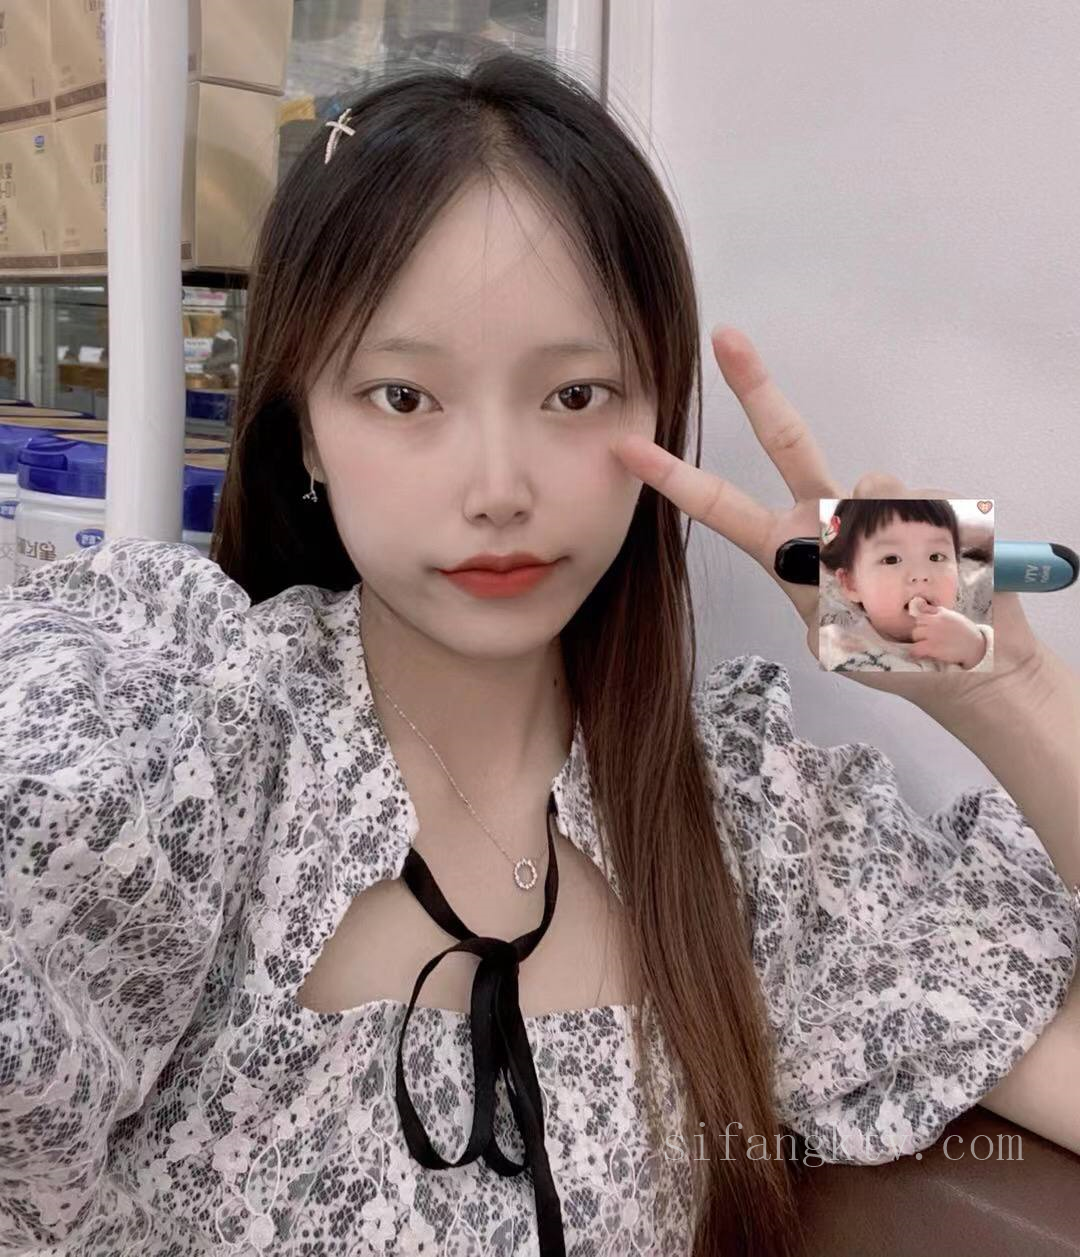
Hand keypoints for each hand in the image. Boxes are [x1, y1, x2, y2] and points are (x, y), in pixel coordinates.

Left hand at [611, 325, 1042, 711]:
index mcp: (784, 547)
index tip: (629, 446)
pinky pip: (924, 504)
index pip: (720, 506)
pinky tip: (945, 571)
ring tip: (910, 588)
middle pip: (785, 441)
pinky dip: (935, 540)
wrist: (966, 664)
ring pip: (872, 485)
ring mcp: (874, 504)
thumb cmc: (887, 655)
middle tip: (726, 339)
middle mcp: (822, 513)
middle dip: (756, 389)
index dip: (674, 478)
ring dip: (889, 533)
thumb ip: (825, 596)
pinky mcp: (930, 502)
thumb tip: (842, 548)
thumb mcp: (834, 640)